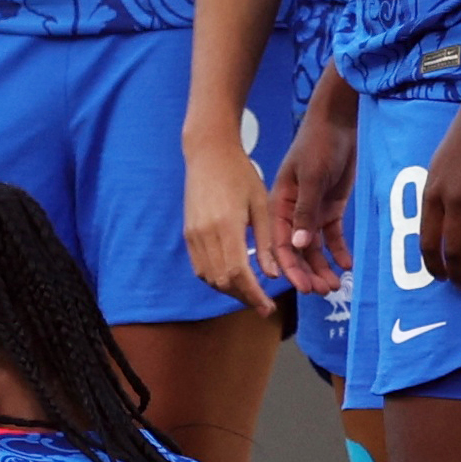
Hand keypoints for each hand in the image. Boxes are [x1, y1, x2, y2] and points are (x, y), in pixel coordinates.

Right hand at [181, 129, 279, 313]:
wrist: (208, 153)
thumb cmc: (239, 173)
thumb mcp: (261, 205)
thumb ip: (266, 242)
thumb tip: (272, 276)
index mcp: (227, 226)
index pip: (238, 273)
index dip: (253, 295)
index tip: (268, 308)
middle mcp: (205, 234)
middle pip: (222, 280)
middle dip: (243, 297)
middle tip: (263, 305)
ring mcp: (193, 235)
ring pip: (209, 277)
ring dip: (230, 290)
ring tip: (250, 293)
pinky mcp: (188, 233)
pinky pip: (200, 267)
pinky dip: (216, 279)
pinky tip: (232, 278)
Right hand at [275, 86, 356, 298]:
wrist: (337, 123)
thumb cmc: (318, 145)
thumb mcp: (312, 177)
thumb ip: (306, 212)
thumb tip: (300, 247)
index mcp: (278, 206)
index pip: (280, 244)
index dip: (290, 269)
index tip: (302, 289)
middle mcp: (292, 214)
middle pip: (298, 252)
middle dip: (308, 273)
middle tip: (324, 292)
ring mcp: (311, 212)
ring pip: (314, 248)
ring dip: (323, 268)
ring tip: (336, 286)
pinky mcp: (329, 208)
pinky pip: (332, 237)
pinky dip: (338, 251)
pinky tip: (348, 266)